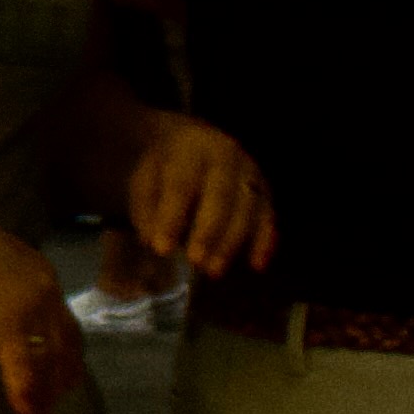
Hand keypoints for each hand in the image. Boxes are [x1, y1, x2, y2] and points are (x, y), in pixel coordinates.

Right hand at [0, 224, 91, 413]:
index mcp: (45, 276)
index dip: (68, 349)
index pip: (64, 321)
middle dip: (64, 373)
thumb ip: (5, 282)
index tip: (68, 369)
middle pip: (64, 343)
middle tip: (61, 398)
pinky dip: (23, 390)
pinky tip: (23, 409)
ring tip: (41, 413)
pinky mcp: (10, 322)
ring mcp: (32, 309)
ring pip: (46, 359)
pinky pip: (21, 364)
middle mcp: (47, 294)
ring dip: (44, 390)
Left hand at [119, 109, 276, 277]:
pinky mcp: (264, 190)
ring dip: (233, 241)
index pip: (180, 184)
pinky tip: (257, 265)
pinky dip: (265, 241)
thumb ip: (146, 209)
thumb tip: (152, 240)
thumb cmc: (163, 169)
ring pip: (248, 207)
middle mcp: (226, 155)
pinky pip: (268, 216)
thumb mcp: (145, 181)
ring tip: (213, 271)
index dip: (171, 218)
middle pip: (221, 195)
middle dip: (208, 231)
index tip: (160, 249)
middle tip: (195, 261)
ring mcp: (250, 171)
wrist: (191, 142)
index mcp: (190, 147)